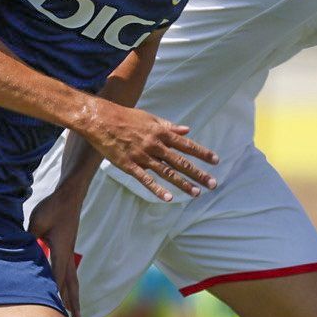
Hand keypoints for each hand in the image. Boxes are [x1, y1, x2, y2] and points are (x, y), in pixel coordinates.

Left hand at [28, 189, 84, 316]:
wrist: (69, 195)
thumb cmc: (52, 207)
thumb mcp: (36, 223)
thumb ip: (29, 239)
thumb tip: (20, 252)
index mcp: (61, 250)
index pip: (57, 277)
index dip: (54, 294)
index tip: (54, 311)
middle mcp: (68, 254)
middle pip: (71, 283)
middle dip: (72, 302)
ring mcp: (69, 251)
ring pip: (72, 278)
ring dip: (73, 295)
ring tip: (75, 310)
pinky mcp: (67, 246)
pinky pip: (69, 270)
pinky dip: (69, 282)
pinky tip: (66, 287)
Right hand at [77, 99, 217, 201]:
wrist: (101, 119)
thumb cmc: (126, 117)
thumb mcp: (150, 118)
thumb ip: (169, 126)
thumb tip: (187, 129)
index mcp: (161, 132)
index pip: (186, 144)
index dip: (202, 153)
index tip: (215, 161)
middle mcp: (155, 145)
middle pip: (181, 162)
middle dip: (198, 173)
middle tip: (212, 184)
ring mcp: (143, 156)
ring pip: (167, 173)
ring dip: (183, 184)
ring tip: (196, 193)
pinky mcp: (129, 165)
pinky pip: (146, 180)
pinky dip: (157, 190)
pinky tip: (168, 199)